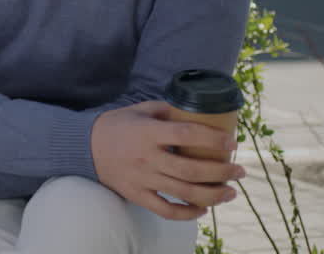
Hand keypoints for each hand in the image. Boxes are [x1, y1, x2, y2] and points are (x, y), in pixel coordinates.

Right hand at [92, 101, 245, 219]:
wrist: (83, 147)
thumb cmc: (116, 125)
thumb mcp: (139, 110)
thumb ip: (166, 110)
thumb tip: (196, 111)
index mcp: (148, 133)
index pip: (186, 135)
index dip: (212, 139)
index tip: (231, 142)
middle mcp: (147, 158)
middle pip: (192, 169)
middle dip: (222, 172)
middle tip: (239, 171)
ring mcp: (142, 179)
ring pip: (185, 193)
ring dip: (213, 195)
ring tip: (230, 192)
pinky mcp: (137, 195)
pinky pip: (166, 210)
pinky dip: (187, 213)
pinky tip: (202, 209)